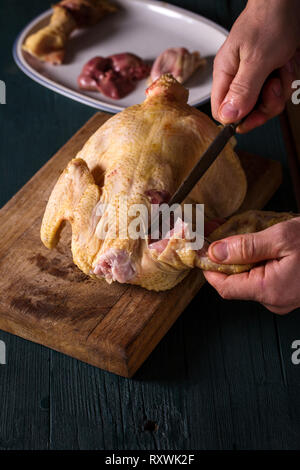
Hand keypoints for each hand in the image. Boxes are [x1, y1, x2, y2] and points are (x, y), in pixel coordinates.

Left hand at [203, 217, 299, 313]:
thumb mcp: (282, 238)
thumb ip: (247, 246)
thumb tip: (216, 253)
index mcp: (269, 290)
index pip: (224, 286)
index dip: (209, 267)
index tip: (201, 248)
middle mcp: (275, 299)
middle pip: (235, 280)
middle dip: (224, 256)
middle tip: (216, 230)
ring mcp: (283, 296)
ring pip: (250, 276)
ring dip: (240, 255)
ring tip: (235, 230)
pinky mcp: (289, 289)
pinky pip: (264, 275)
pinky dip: (256, 258)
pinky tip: (256, 241)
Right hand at [211, 0, 299, 132]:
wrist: (287, 1)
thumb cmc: (269, 21)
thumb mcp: (256, 60)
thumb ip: (242, 91)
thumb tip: (228, 117)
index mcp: (225, 74)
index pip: (222, 112)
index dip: (239, 119)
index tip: (255, 113)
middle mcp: (238, 78)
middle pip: (248, 112)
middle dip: (267, 104)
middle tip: (274, 85)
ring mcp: (256, 77)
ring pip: (268, 103)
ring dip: (282, 89)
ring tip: (282, 67)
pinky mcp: (271, 74)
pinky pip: (280, 91)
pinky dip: (289, 79)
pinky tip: (288, 64)